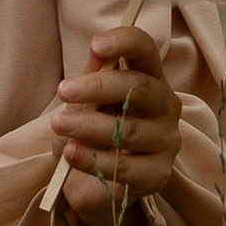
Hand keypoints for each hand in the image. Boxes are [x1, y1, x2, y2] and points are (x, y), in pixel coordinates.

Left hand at [49, 25, 180, 216]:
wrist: (91, 183)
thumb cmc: (91, 132)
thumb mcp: (85, 101)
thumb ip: (92, 76)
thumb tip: (96, 51)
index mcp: (150, 78)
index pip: (147, 51)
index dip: (125, 42)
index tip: (96, 44)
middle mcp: (166, 106)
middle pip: (140, 88)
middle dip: (99, 87)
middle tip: (64, 91)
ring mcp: (166, 141)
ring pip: (130, 130)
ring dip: (88, 125)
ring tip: (58, 124)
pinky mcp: (158, 175)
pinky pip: (124, 167)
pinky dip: (93, 159)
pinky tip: (71, 153)